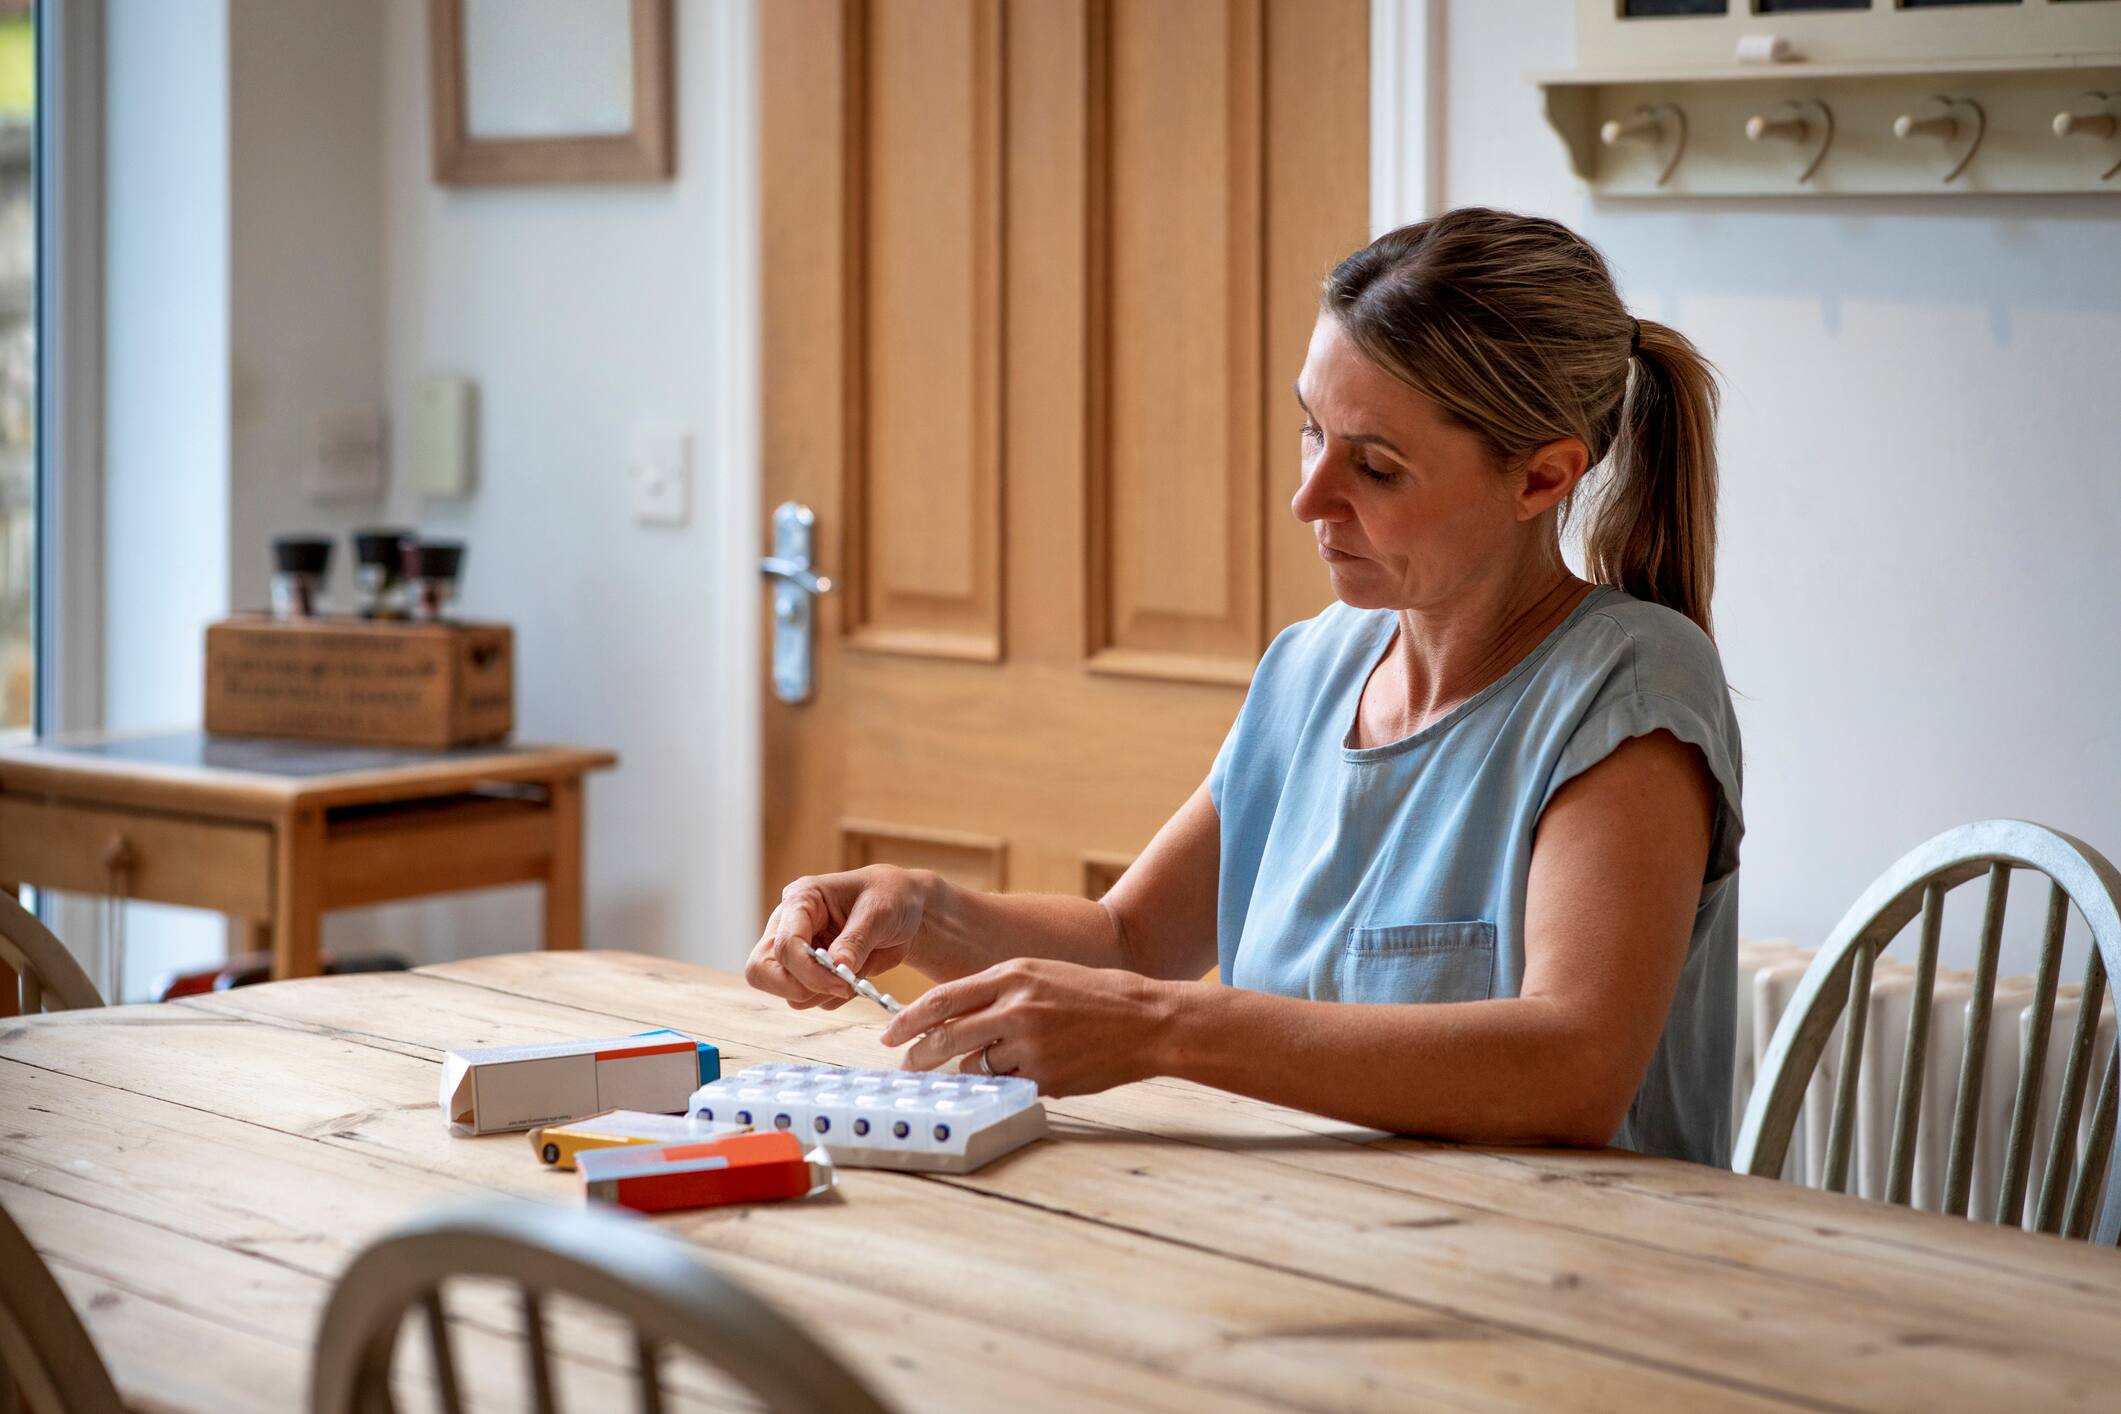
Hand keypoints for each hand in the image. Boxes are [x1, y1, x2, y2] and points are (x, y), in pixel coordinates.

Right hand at [744, 866, 925, 1009]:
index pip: (785, 944)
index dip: (809, 971)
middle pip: (762, 971)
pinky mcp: (809, 973)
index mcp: (801, 900)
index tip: (843, 983)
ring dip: (822, 994)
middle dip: (798, 987)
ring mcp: (796, 953)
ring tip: (857, 976)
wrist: (906, 910)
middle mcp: (789, 926)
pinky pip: (810, 1000)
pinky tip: (857, 978)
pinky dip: (834, 998)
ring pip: (787, 992)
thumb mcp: (879, 911)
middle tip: (839, 988)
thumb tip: (837, 967)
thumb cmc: (891, 897)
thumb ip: (856, 940)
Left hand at [878, 958, 1176, 1096]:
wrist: (1146, 1019)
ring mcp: (1029, 1045)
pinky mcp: (1044, 1077)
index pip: (942, 1000)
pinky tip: (1031, 1069)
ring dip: (974, 1070)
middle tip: (909, 1066)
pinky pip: (1007, 1084)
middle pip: (946, 1039)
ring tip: (1000, 1060)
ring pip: (975, 1067)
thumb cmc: (1094, 994)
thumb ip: (997, 992)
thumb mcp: (1041, 975)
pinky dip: (1009, 1081)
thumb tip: (954, 1019)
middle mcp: (1015, 1008)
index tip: (889, 1034)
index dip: (909, 1020)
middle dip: (921, 1057)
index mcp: (1011, 976)